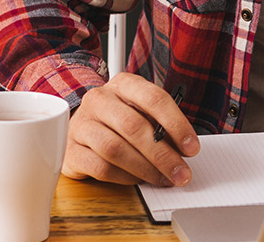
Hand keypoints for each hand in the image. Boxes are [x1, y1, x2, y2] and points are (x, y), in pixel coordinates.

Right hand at [62, 73, 199, 185]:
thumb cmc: (118, 121)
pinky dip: (124, 177)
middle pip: (134, 126)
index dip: (176, 124)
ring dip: (145, 169)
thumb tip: (182, 151)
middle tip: (180, 171)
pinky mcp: (71, 151)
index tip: (191, 147)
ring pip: (116, 149)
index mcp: (123, 84)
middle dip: (163, 154)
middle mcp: (99, 99)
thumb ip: (161, 126)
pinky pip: (101, 167)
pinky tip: (137, 179)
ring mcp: (82, 124)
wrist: (81, 128)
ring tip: (161, 179)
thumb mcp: (142, 113)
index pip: (153, 98)